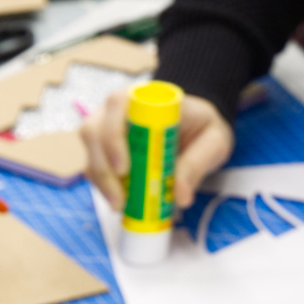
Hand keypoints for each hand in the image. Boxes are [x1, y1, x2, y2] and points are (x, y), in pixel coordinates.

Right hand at [81, 88, 233, 212]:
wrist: (198, 123)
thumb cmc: (203, 125)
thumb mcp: (213, 141)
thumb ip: (197, 164)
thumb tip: (180, 196)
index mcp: (144, 97)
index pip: (117, 105)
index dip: (114, 136)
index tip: (123, 168)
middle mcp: (118, 108)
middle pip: (94, 131)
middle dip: (102, 169)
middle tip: (120, 200)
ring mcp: (107, 126)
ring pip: (90, 151)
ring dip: (100, 181)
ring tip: (119, 206)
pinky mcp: (105, 146)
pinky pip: (94, 164)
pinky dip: (102, 185)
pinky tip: (118, 201)